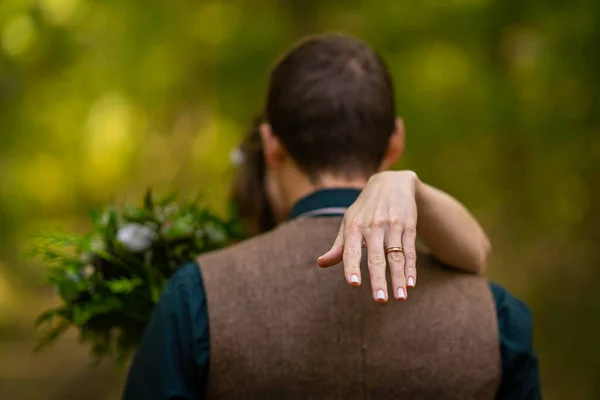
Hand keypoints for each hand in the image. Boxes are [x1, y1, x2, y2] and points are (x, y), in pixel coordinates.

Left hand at [317, 171, 418, 302]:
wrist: (392, 183)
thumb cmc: (365, 209)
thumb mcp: (349, 222)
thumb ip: (339, 246)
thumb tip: (321, 264)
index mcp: (354, 226)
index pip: (351, 250)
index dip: (351, 267)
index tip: (353, 284)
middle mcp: (373, 226)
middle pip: (376, 258)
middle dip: (379, 280)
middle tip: (380, 301)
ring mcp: (392, 226)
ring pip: (396, 256)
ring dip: (398, 278)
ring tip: (400, 298)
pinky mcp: (409, 226)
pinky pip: (410, 250)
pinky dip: (411, 268)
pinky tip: (411, 283)